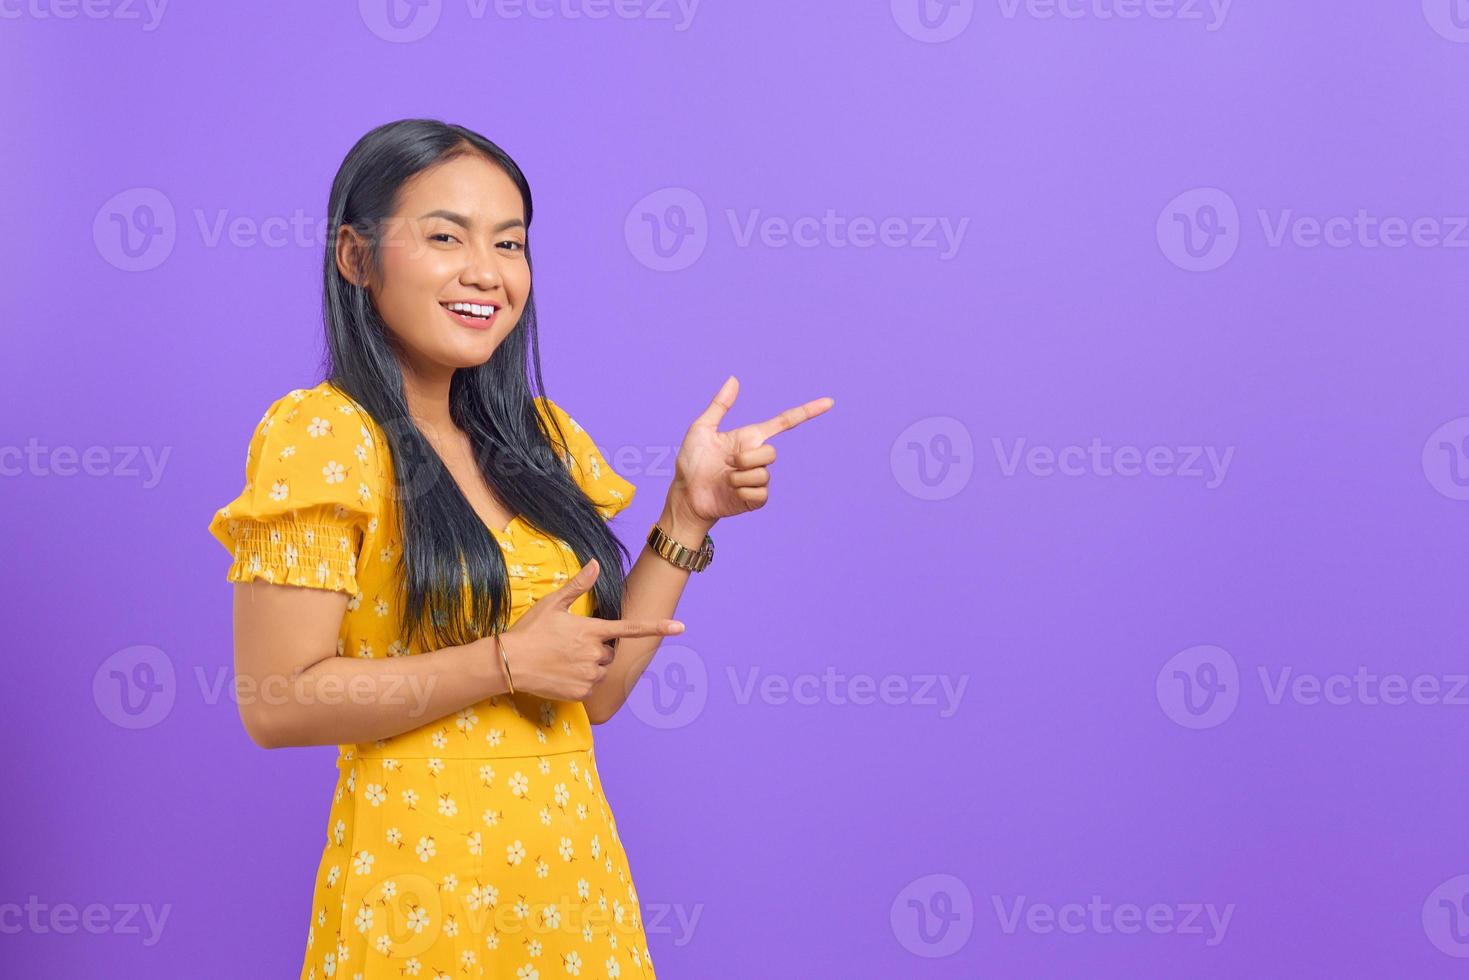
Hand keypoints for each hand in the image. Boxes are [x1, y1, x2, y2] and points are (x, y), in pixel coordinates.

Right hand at [498, 558, 685, 701]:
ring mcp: (589, 674)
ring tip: (562, 659)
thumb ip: (578, 586)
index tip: (681, 628)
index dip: (657, 627)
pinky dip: (580, 681)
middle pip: (610, 652)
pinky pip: (590, 686)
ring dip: (589, 665)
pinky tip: (560, 673)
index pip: (631, 628)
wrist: (510, 663)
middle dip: (596, 649)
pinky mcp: (581, 692)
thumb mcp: (553, 604)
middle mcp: (595, 653)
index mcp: (592, 630)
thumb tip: (595, 563)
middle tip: (569, 645)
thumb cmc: (530, 631)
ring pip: (601, 670)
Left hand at [669, 376, 834, 523]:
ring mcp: (758, 478)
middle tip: (726, 464)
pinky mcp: (756, 499)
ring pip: (763, 474)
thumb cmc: (691, 462)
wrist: (686, 495)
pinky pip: (761, 492)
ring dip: (738, 478)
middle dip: (746, 458)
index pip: (784, 422)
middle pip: (771, 453)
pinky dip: (742, 492)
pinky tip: (730, 493)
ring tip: (724, 480)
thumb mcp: (701, 429)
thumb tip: (734, 379)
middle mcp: (757, 457)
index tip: (829, 402)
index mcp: (749, 438)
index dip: (807, 412)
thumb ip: (720, 405)